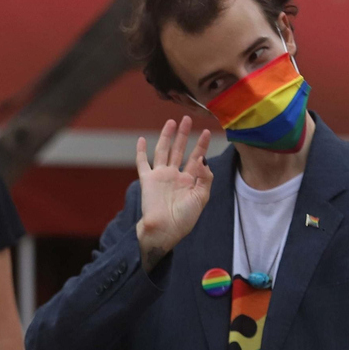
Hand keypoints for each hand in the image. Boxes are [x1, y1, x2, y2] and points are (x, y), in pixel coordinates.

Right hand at [134, 117, 213, 268]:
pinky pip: (143, 163)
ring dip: (167, 137)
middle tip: (187, 119)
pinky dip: (141, 152)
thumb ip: (205, 177)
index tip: (207, 132)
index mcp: (189, 180)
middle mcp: (175, 175)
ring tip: (171, 122)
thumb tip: (203, 159)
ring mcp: (161, 176)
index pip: (196, 158)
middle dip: (184, 135)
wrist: (164, 230)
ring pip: (164, 151)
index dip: (202, 145)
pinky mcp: (148, 180)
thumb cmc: (184, 218)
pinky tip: (142, 140)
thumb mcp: (201, 198)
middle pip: (180, 150)